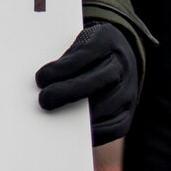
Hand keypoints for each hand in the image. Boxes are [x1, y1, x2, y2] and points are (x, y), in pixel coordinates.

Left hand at [36, 21, 138, 144]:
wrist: (117, 53)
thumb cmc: (85, 48)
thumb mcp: (75, 40)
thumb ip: (63, 55)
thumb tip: (40, 81)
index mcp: (107, 38)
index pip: (87, 52)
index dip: (64, 67)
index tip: (40, 78)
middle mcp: (123, 63)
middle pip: (101, 78)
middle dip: (70, 91)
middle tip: (44, 99)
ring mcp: (130, 87)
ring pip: (110, 102)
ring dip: (81, 113)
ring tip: (56, 118)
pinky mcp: (129, 109)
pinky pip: (118, 125)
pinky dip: (97, 131)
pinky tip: (75, 132)